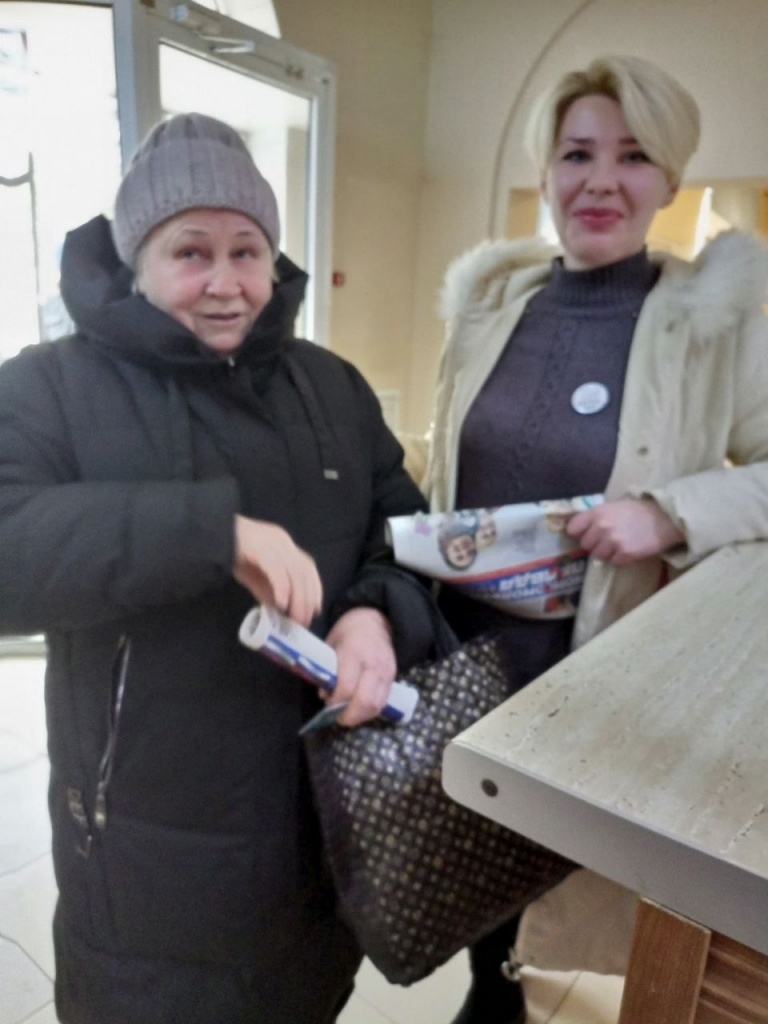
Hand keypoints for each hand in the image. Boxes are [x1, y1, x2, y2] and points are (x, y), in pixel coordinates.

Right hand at [233, 516, 321, 625]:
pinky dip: (282, 589)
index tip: (315, 609)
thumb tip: (282, 608)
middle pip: (304, 571)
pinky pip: (277, 570)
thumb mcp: (254, 574)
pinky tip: (281, 604)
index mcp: (284, 544)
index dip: (315, 588)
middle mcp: (282, 541)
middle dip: (307, 599)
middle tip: (303, 621)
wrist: (207, 537)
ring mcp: (272, 543)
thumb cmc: (230, 553)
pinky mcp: (259, 547)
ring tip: (293, 618)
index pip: (308, 566)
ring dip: (297, 599)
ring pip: (294, 573)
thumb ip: (268, 588)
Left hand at [326, 607, 396, 726]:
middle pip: (365, 701)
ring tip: (348, 716)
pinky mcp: (393, 678)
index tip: (326, 702)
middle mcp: (373, 664)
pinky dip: (370, 711)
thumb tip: (324, 694)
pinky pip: (383, 701)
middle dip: (350, 715)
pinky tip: (360, 710)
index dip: (335, 701)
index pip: (346, 687)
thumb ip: (326, 668)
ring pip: (376, 705)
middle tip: (338, 717)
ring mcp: (385, 672)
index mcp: (354, 653)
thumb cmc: (348, 632)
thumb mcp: (331, 643)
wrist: (375, 621)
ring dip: (361, 717)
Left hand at [565, 497, 684, 566]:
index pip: (572, 528)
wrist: (664, 518)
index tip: (585, 534)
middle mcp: (602, 526)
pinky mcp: (625, 554)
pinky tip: (628, 550)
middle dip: (594, 544)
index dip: (578, 533)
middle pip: (585, 544)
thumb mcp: (613, 506)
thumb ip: (597, 516)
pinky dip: (619, 559)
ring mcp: (613, 541)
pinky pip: (613, 562)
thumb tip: (581, 527)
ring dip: (606, 553)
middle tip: (607, 540)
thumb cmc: (638, 510)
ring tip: (619, 545)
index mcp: (597, 512)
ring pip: (597, 555)